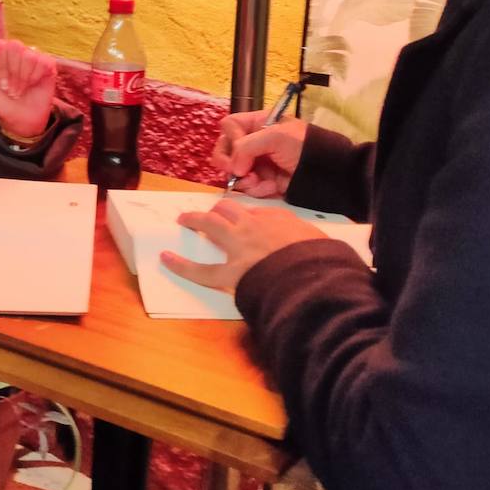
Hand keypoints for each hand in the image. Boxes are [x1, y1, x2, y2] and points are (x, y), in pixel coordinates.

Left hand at [0, 39, 56, 137]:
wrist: (20, 120)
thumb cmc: (2, 101)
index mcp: (0, 52)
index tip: (0, 84)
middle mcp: (17, 51)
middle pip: (15, 46)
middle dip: (11, 72)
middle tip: (10, 88)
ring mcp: (33, 56)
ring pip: (29, 56)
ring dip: (23, 78)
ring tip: (20, 90)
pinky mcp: (48, 64)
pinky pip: (43, 62)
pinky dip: (35, 77)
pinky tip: (33, 85)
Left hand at [161, 198, 325, 290]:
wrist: (315, 279)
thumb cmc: (323, 262)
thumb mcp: (319, 241)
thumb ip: (305, 237)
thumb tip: (309, 244)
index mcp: (279, 220)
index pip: (257, 212)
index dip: (247, 216)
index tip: (245, 220)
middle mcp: (255, 227)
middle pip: (230, 210)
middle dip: (219, 210)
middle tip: (212, 214)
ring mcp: (240, 248)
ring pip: (212, 224)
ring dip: (196, 220)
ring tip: (184, 219)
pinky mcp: (231, 274)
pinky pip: (202, 270)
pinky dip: (181, 265)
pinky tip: (166, 258)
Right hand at [212, 114, 308, 197]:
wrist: (326, 172)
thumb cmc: (303, 146)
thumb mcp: (275, 137)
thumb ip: (247, 147)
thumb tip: (234, 169)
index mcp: (256, 124)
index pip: (229, 126)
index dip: (230, 137)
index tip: (239, 149)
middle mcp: (253, 143)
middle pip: (225, 151)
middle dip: (230, 164)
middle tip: (239, 173)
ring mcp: (256, 164)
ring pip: (233, 173)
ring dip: (245, 180)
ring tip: (261, 182)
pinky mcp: (262, 182)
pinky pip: (247, 188)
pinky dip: (257, 190)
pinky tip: (271, 188)